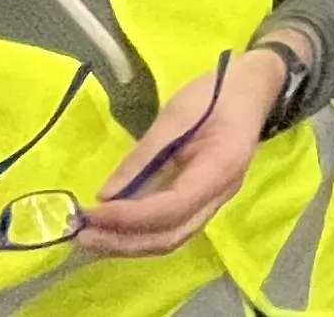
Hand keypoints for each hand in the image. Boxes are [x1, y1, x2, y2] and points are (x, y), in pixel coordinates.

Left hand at [75, 45, 288, 257]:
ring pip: (169, 240)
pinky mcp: (203, 201)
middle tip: (78, 235)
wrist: (255, 88)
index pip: (171, 208)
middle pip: (169, 237)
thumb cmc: (218, 91)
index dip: (129, 216)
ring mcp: (214, 202)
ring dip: (127, 244)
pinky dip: (139, 234)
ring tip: (89, 237)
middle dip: (122, 242)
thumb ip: (143, 156)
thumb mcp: (177, 113)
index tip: (91, 212)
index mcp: (220, 169)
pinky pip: (171, 229)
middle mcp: (220, 196)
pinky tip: (113, 229)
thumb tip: (105, 195)